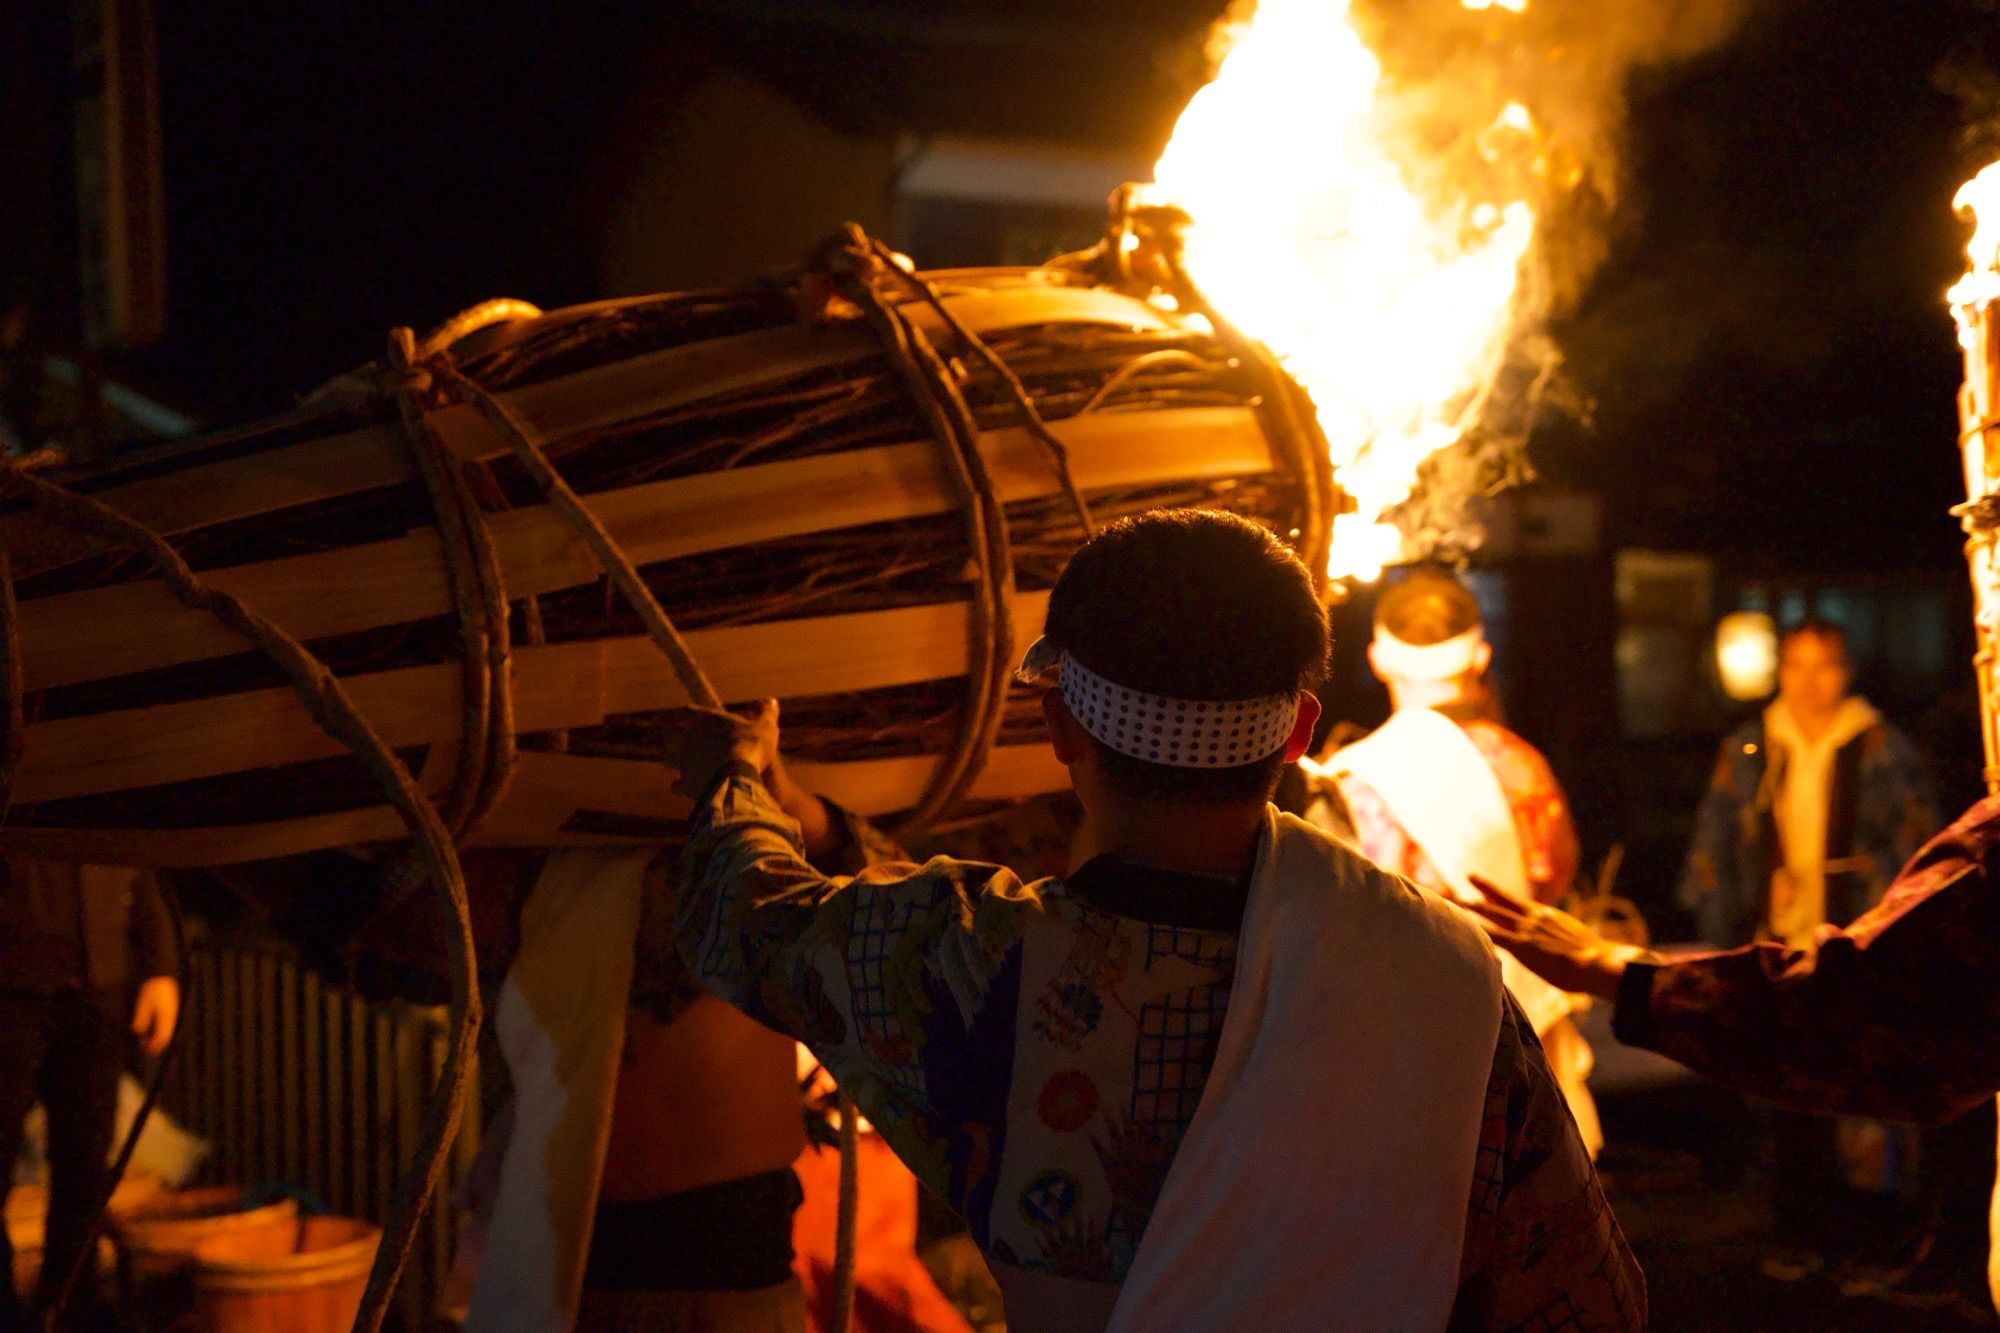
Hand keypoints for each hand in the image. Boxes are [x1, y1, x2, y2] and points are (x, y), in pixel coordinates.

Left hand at [132, 975, 179, 1055]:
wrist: (163, 976)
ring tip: (147, 1038)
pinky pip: (167, 1024)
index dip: (155, 1046)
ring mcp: (172, 1013)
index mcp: (165, 1018)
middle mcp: (171, 1017)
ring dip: (158, 1036)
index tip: (147, 1051)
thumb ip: (142, 1018)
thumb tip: (139, 1031)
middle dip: (157, 1042)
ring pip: (167, 1030)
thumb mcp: (143, 1004)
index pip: (162, 1037)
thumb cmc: (152, 990)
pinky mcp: (171, 1009)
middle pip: (166, 1035)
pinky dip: (160, 1029)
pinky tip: (152, 1027)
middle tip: (145, 1046)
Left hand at [663, 699, 780, 800]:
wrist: (736, 778)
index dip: (680, 713)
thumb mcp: (765, 727)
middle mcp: (690, 739)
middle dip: (669, 734)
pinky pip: (676, 785)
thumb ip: (766, 713)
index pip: (687, 712)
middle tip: (670, 735)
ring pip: (668, 759)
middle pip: (670, 734)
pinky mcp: (686, 783)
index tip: (674, 714)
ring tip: (674, 763)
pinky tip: (681, 787)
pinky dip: (678, 786)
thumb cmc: (749, 747)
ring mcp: (685, 762)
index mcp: (706, 721)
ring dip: (671, 760)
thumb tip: (771, 700)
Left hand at [1461, 876, 1641, 1000]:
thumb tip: (1564, 946)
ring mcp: (1527, 930)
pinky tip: (1465, 927)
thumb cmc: (1593, 959)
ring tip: (1457, 899)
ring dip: (1475, 906)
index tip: (1485, 887)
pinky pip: (1495, 936)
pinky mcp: (1524, 946)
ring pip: (1495, 914)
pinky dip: (1479, 931)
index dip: (1499, 894)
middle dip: (1484, 888)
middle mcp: (1534, 918)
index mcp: (1547, 916)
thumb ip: (1561, 939)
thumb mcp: (1575, 941)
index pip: (1518, 902)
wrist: (1599, 962)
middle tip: (1469, 876)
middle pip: (1504, 900)